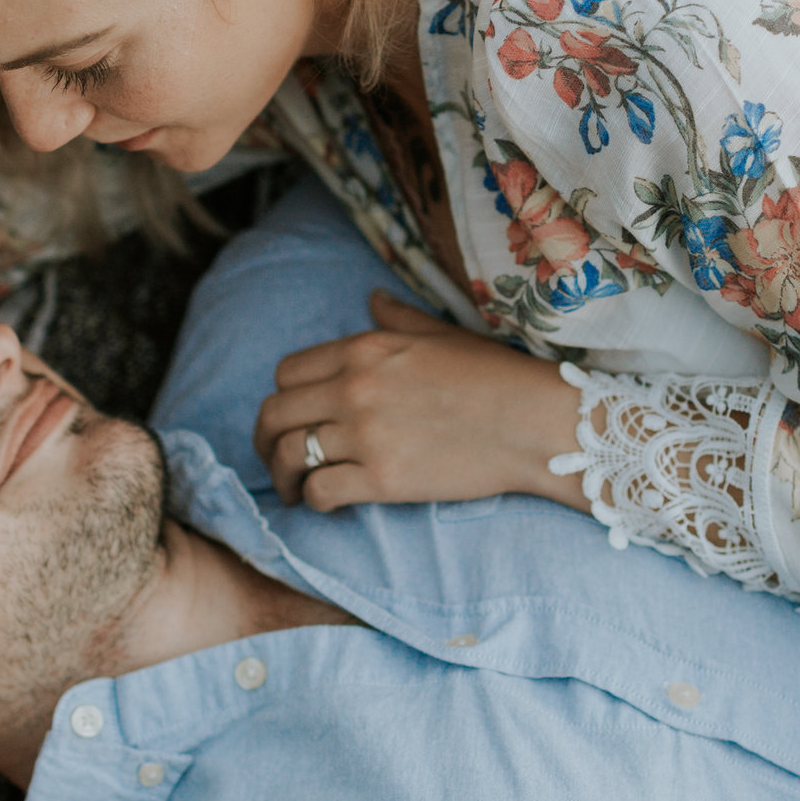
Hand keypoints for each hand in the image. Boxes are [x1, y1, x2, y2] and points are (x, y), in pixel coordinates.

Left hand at [253, 292, 586, 510]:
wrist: (534, 423)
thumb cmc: (495, 376)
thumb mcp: (441, 334)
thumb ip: (397, 317)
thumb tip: (372, 299)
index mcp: (365, 349)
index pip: (287, 373)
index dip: (283, 397)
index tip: (293, 416)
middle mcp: (355, 389)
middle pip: (274, 414)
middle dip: (265, 438)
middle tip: (276, 455)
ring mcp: (366, 435)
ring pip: (288, 455)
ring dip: (283, 476)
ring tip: (293, 488)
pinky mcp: (383, 479)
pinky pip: (320, 491)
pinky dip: (314, 500)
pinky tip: (326, 502)